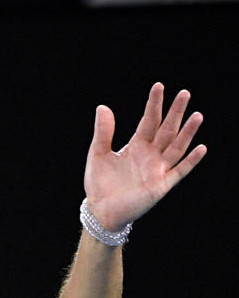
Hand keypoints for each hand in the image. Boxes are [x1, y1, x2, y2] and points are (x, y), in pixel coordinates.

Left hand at [84, 82, 205, 230]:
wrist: (100, 210)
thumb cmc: (99, 183)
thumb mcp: (98, 154)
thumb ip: (103, 132)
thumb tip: (103, 106)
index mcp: (136, 146)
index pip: (149, 121)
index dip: (154, 104)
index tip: (159, 86)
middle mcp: (150, 155)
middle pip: (167, 130)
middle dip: (175, 112)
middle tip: (185, 93)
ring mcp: (158, 170)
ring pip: (177, 147)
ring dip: (187, 132)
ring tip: (197, 115)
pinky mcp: (161, 186)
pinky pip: (179, 171)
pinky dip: (190, 161)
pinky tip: (199, 148)